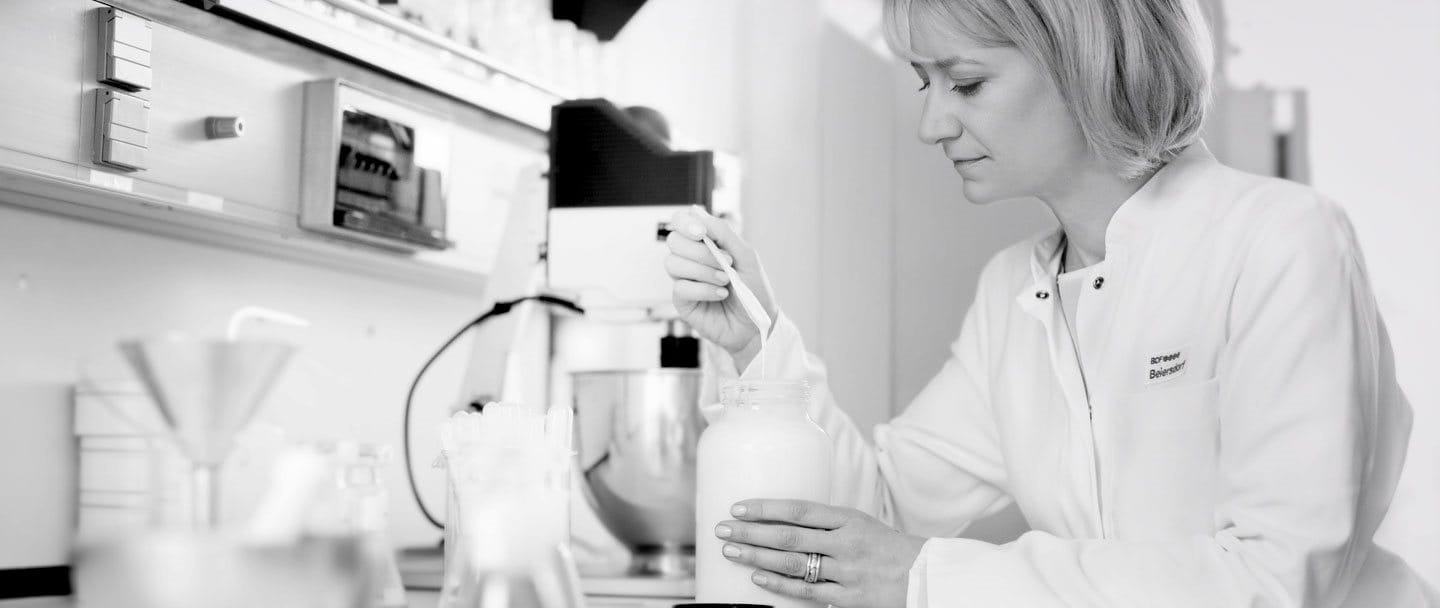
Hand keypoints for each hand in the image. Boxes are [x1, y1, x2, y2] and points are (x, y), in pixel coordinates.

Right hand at [664, 207, 777, 370]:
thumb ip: (723, 232)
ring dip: (703, 271)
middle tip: (726, 263)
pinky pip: (681, 287)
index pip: (680, 222)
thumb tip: (697, 212)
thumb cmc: (753, 290)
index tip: (702, 233)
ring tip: (725, 280)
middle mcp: (691, 259)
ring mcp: (684, 279)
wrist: (757, 323)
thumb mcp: (745, 256)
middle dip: (700, 252)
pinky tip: (720, 294)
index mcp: (704, 243)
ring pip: (673, 263)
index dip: (685, 223)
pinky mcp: (682, 301)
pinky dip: (704, 290)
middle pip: (674, 241)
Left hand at [714, 499, 927, 607]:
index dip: (765, 508)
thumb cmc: (886, 548)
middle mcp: (846, 543)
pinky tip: (757, 578)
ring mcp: (847, 571)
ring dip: (757, 557)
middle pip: (788, 536)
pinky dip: (780, 584)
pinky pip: (807, 592)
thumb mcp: (860, 523)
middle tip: (723, 530)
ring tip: (732, 552)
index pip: (799, 508)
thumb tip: (780, 521)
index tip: (738, 507)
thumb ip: (825, 524)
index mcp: (848, 518)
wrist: (923, 575)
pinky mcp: (848, 597)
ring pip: (793, 564)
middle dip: (751, 533)